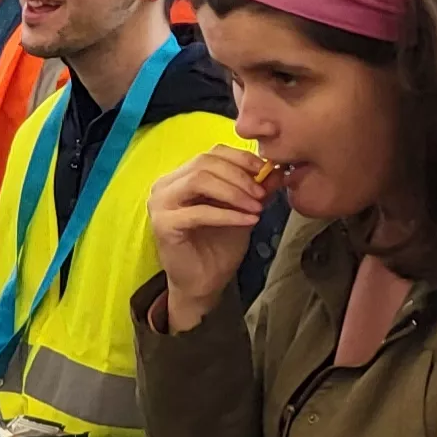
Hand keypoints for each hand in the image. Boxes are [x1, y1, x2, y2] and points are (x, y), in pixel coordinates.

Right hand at [149, 147, 277, 331]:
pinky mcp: (163, 224)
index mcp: (182, 177)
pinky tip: (248, 220)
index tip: (267, 171)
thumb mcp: (242, 211)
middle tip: (263, 193)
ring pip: (199, 180)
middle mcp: (166, 185)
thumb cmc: (218, 247)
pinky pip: (199, 212)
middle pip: (204, 163)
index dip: (240, 158)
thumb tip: (275, 170)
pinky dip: (227, 214)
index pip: (211, 153)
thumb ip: (255, 190)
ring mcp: (160, 203)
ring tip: (256, 206)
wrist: (203, 283)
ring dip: (234, 192)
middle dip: (239, 176)